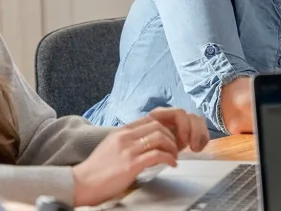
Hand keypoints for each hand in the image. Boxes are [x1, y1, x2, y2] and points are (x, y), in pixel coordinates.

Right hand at [72, 108, 208, 206]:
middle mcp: (125, 137)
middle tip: (176, 147)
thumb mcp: (111, 147)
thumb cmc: (96, 170)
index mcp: (121, 132)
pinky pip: (158, 155)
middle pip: (158, 126)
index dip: (165, 126)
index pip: (150, 119)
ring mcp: (128, 150)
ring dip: (173, 147)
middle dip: (172, 136)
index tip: (172, 135)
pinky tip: (171, 164)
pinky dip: (169, 158)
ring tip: (174, 156)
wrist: (80, 184)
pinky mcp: (131, 164)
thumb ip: (126, 141)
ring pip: (160, 137)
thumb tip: (144, 140)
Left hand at [145, 106, 209, 151]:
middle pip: (191, 117)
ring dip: (200, 135)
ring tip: (196, 149)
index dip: (185, 126)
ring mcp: (182, 123)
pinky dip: (203, 139)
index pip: (179, 113)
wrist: (143, 156)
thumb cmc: (142, 151)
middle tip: (193, 147)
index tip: (184, 142)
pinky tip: (198, 149)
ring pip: (198, 121)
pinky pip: (202, 130)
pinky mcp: (190, 131)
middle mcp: (172, 116)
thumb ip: (155, 143)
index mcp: (161, 115)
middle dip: (195, 132)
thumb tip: (167, 145)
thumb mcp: (145, 147)